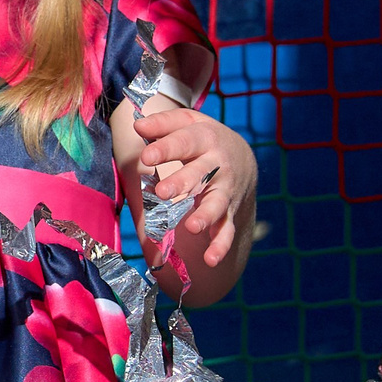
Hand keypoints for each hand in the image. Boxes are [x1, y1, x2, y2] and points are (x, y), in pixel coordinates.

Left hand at [131, 106, 256, 267]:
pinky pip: (226, 230)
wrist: (242, 157)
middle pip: (200, 173)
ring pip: (217, 203)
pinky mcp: (229, 212)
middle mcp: (218, 165)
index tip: (146, 156)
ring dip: (206, 215)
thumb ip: (163, 124)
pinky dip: (221, 245)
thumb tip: (139, 125)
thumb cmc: (202, 139)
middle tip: (163, 191)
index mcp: (205, 139)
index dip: (165, 148)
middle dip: (182, 182)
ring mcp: (225, 190)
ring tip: (192, 227)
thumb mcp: (187, 123)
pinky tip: (210, 259)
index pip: (184, 141)